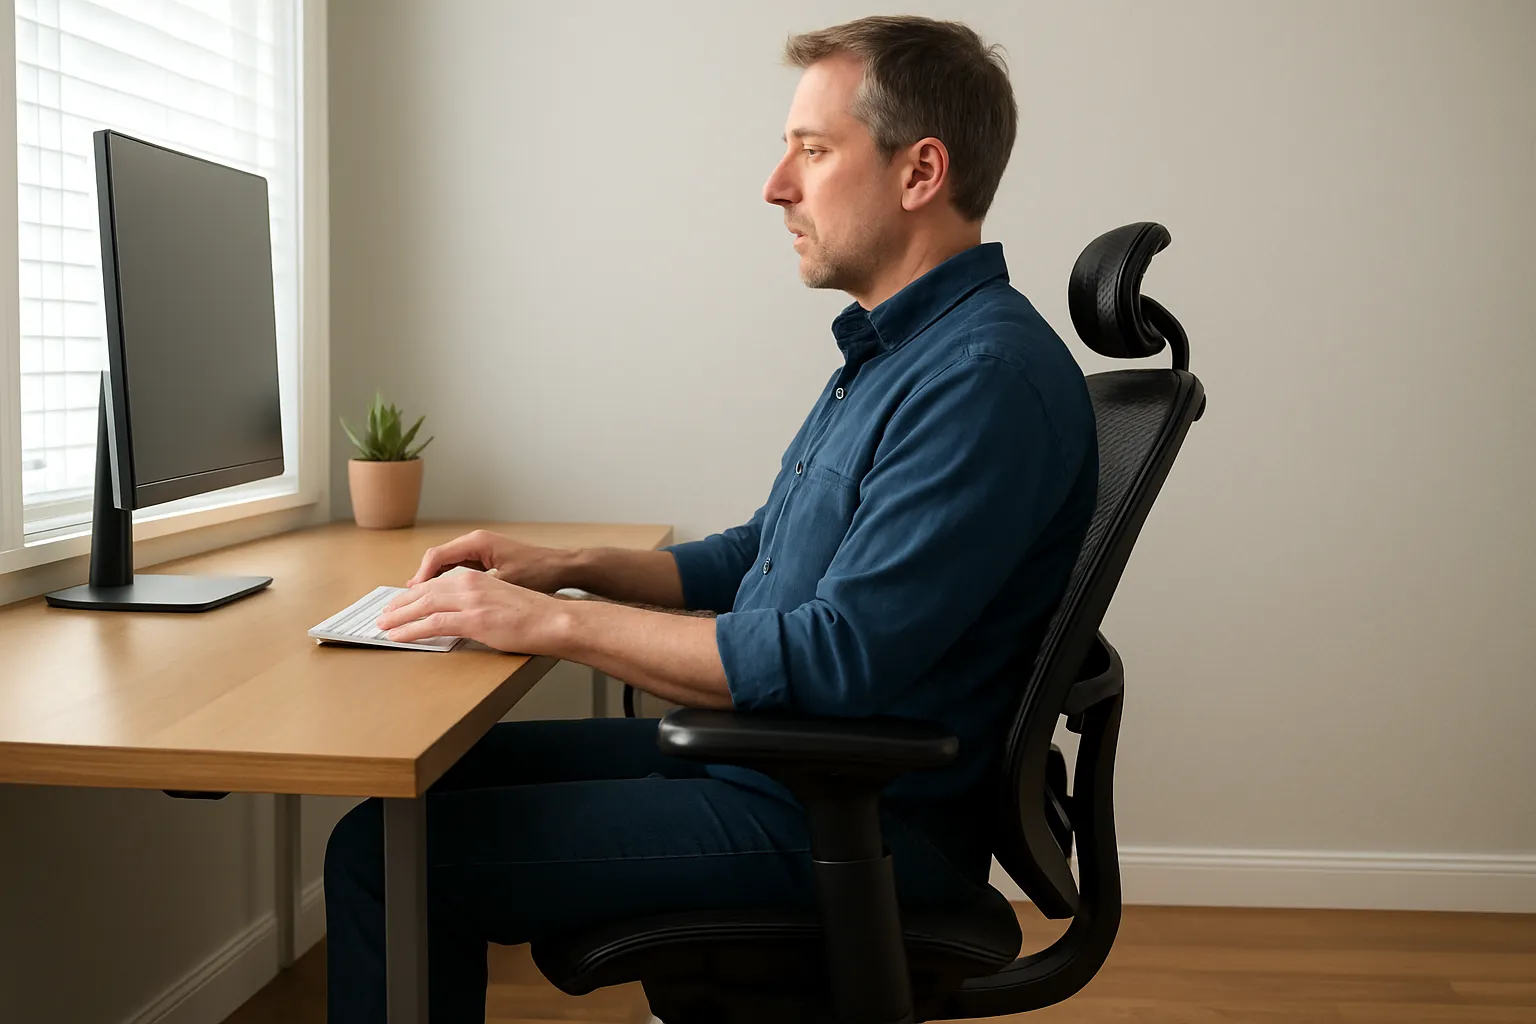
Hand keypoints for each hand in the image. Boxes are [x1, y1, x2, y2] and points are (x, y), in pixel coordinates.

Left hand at [377, 569, 562, 652]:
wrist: (554, 620)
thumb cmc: (535, 614)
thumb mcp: (502, 600)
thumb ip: (479, 602)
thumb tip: (461, 616)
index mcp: (477, 577)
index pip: (436, 582)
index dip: (414, 593)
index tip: (400, 602)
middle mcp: (470, 584)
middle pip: (425, 591)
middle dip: (400, 603)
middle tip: (384, 614)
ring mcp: (471, 601)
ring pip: (423, 605)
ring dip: (399, 616)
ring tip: (383, 626)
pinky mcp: (473, 620)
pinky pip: (432, 624)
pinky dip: (410, 630)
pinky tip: (397, 636)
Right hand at [407, 529, 570, 590]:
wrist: (562, 567)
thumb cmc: (538, 572)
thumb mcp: (504, 584)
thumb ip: (475, 591)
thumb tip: (448, 603)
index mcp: (477, 543)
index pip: (436, 557)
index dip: (421, 578)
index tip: (410, 596)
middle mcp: (475, 542)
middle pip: (436, 560)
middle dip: (420, 580)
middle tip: (404, 601)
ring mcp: (480, 550)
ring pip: (445, 565)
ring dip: (431, 582)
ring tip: (415, 601)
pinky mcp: (485, 559)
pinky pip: (457, 569)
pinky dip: (445, 582)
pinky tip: (438, 597)